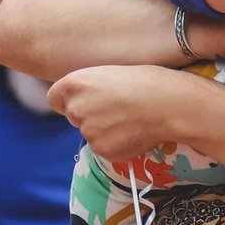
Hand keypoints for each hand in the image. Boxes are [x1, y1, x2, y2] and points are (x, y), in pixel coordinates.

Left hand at [49, 64, 201, 163]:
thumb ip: (89, 88)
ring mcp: (88, 132)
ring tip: (131, 119)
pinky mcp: (102, 150)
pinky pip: (106, 149)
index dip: (70, 100)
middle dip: (90, 115)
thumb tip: (84, 104)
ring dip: (106, 131)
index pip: (54, 98)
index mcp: (74, 84)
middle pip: (74, 117)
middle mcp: (75, 108)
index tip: (86, 100)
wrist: (170, 103)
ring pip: (91, 134)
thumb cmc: (147, 81)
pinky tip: (135, 132)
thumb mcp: (109, 74)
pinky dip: (118, 144)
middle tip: (117, 109)